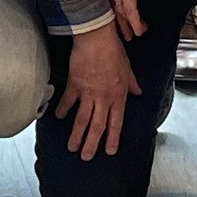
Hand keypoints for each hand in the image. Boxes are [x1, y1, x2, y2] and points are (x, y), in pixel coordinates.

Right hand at [54, 25, 141, 158]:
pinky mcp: (75, 86)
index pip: (116, 123)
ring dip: (77, 135)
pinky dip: (63, 110)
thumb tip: (138, 92)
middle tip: (86, 157)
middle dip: (92, 144)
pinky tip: (58, 117)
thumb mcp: (128, 69)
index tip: (109, 151)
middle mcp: (104, 99)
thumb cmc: (114, 51)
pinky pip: (68, 102)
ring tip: (72, 147)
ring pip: (82, 120)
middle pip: (97, 127)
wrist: (97, 38)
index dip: (112, 139)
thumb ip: (132, 84)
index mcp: (118, 96)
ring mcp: (88, 94)